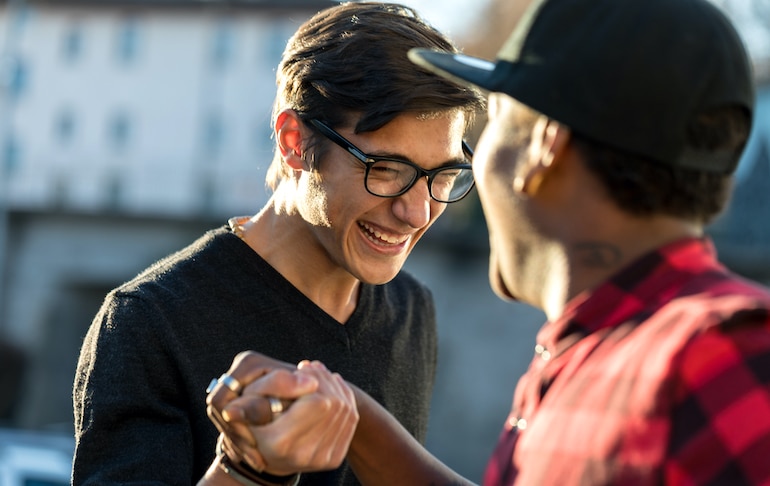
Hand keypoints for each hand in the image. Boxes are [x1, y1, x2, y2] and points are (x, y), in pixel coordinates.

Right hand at [206, 352, 357, 474]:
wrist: (264, 449)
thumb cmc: (254, 415)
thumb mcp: (251, 396)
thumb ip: (275, 383)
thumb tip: (308, 379)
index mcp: (279, 442)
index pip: (317, 402)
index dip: (315, 378)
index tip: (301, 367)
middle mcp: (302, 455)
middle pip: (334, 404)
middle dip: (325, 379)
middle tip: (309, 367)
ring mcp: (321, 460)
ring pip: (346, 409)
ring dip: (334, 385)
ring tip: (317, 375)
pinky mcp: (334, 459)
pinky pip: (351, 420)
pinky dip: (343, 398)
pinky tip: (329, 387)